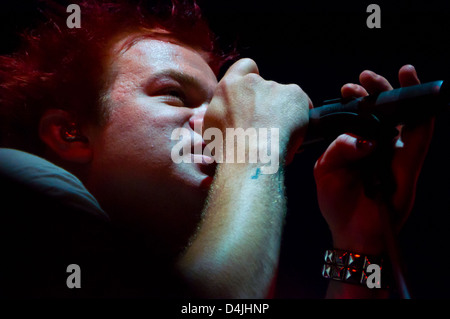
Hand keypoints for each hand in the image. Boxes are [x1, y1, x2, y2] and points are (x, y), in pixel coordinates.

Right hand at [203, 58, 311, 165]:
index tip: (254, 95)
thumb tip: (204, 119)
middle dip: (267, 103)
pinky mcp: (294, 95)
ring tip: (280, 135)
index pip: (244, 67)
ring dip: (283, 112)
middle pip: (265, 87)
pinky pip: (302, 105)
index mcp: (228, 88)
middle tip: (266, 126)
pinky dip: (301, 116)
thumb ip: (215, 116)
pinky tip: (295, 133)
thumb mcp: (209, 130)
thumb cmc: (227, 149)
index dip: (252, 78)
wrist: (250, 156)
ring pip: (283, 98)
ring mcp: (274, 87)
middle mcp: (251, 82)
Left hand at [314, 65, 434, 253]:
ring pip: (407, 117)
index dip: (357, 98)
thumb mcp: (326, 169)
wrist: (352, 231)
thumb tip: (364, 138)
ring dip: (405, 94)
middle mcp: (377, 145)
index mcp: (355, 144)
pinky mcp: (410, 163)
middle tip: (366, 77)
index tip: (347, 88)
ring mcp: (395, 153)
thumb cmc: (337, 201)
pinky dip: (422, 116)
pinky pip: (421, 136)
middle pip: (385, 110)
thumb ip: (339, 147)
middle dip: (378, 90)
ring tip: (401, 72)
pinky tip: (419, 97)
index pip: (361, 114)